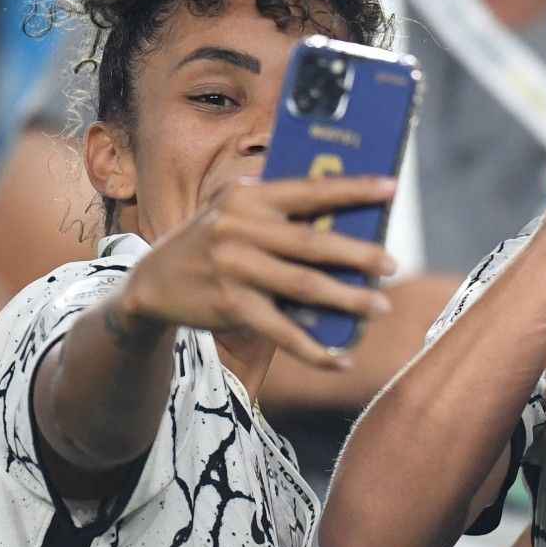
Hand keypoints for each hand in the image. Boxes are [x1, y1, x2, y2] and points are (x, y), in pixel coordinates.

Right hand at [119, 175, 398, 368]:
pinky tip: (341, 359)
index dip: (353, 188)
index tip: (391, 187)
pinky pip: (281, 330)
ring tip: (380, 307)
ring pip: (304, 286)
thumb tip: (347, 214)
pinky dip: (314, 349)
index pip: (309, 190)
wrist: (153, 283)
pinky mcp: (230, 305)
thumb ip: (278, 208)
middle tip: (393, 264)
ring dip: (348, 299)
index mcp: (247, 197)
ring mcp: (234, 268)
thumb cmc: (213, 242)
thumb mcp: (233, 211)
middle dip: (359, 255)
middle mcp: (239, 228)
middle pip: (312, 243)